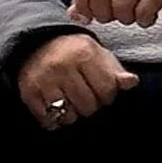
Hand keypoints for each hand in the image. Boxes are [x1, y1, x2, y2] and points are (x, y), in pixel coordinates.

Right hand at [16, 32, 137, 130]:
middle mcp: (63, 66)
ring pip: (69, 116)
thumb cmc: (74, 52)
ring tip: (70, 101)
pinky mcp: (29, 91)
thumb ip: (115, 71)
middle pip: (88, 106)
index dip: (107, 95)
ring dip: (72, 114)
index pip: (107, 90)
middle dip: (90, 106)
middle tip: (84, 95)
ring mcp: (44, 79)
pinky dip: (53, 120)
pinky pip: (48, 120)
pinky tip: (55, 107)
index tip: (101, 90)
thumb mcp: (98, 54)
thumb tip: (132, 82)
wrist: (36, 42)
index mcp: (84, 54)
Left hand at [69, 0, 161, 26]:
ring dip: (126, 18)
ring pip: (122, 5)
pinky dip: (144, 20)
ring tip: (134, 16)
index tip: (88, 15)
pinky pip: (145, 10)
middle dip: (103, 14)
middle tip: (113, 17)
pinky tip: (149, 16)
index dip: (81, 2)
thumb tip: (75, 13)